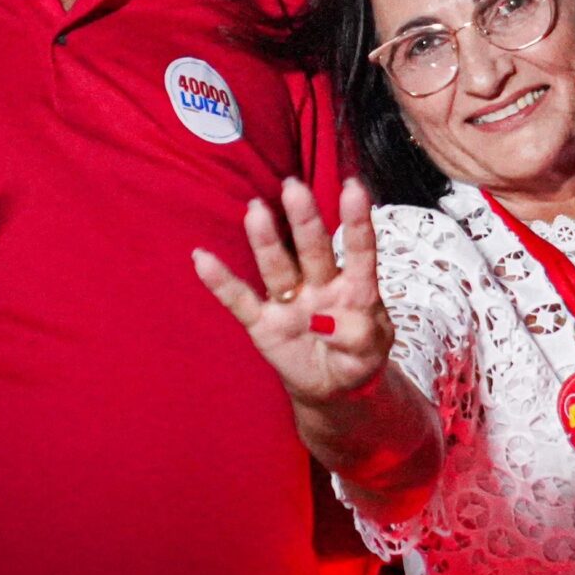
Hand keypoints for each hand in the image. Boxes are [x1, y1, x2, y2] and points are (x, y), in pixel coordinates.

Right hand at [194, 178, 394, 403]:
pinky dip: (221, 282)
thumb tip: (331, 323)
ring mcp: (290, 302)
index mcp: (354, 287)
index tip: (353, 188)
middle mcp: (320, 284)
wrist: (331, 386)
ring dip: (266, 240)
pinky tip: (203, 258)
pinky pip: (240, 300)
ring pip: (278, 267)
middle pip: (313, 249)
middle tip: (294, 188)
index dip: (356, 221)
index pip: (359, 251)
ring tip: (256, 210)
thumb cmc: (357, 357)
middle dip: (304, 220)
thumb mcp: (371, 350)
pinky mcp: (264, 322)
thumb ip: (361, 335)